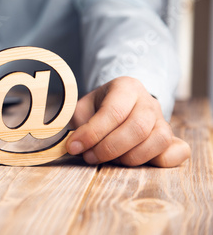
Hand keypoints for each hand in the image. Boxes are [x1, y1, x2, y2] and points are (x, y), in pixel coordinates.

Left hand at [66, 77, 190, 166]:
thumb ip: (77, 123)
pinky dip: (161, 161)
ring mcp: (163, 119)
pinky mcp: (172, 138)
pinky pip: (178, 151)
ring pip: (158, 140)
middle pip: (137, 128)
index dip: (92, 133)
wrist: (118, 105)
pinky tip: (138, 163)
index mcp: (126, 87)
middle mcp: (148, 101)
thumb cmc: (97, 109)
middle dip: (109, 148)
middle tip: (89, 157)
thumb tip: (72, 145)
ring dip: (130, 157)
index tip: (74, 147)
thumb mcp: (83, 109)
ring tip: (108, 160)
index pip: (113, 111)